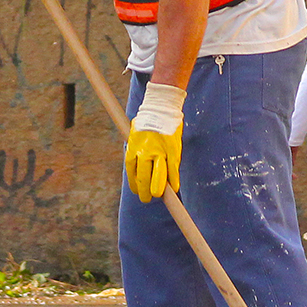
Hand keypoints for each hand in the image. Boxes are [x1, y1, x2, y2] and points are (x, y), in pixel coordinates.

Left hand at [126, 82, 184, 201]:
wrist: (161, 107)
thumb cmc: (147, 121)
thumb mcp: (134, 135)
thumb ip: (135, 150)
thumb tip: (136, 163)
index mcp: (133, 149)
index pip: (132, 173)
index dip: (135, 185)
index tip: (137, 191)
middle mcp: (144, 152)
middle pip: (143, 178)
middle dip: (145, 192)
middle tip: (146, 199)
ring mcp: (159, 152)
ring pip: (158, 177)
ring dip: (158, 190)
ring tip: (158, 196)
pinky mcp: (173, 151)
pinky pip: (173, 170)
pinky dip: (174, 181)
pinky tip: (174, 189)